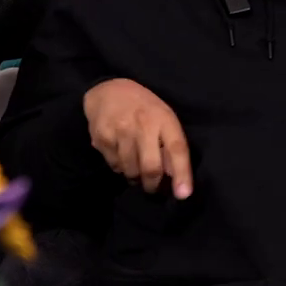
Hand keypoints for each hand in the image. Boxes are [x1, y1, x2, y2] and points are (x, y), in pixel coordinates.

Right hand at [84, 78, 191, 197]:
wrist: (108, 91)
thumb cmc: (144, 108)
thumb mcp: (164, 118)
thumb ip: (171, 146)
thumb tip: (176, 179)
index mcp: (164, 118)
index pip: (177, 149)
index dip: (182, 174)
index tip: (183, 194)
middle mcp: (143, 124)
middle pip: (151, 167)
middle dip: (153, 185)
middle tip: (152, 188)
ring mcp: (121, 130)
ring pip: (131, 171)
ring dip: (135, 178)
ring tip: (135, 169)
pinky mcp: (102, 137)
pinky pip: (114, 166)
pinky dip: (119, 168)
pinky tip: (121, 156)